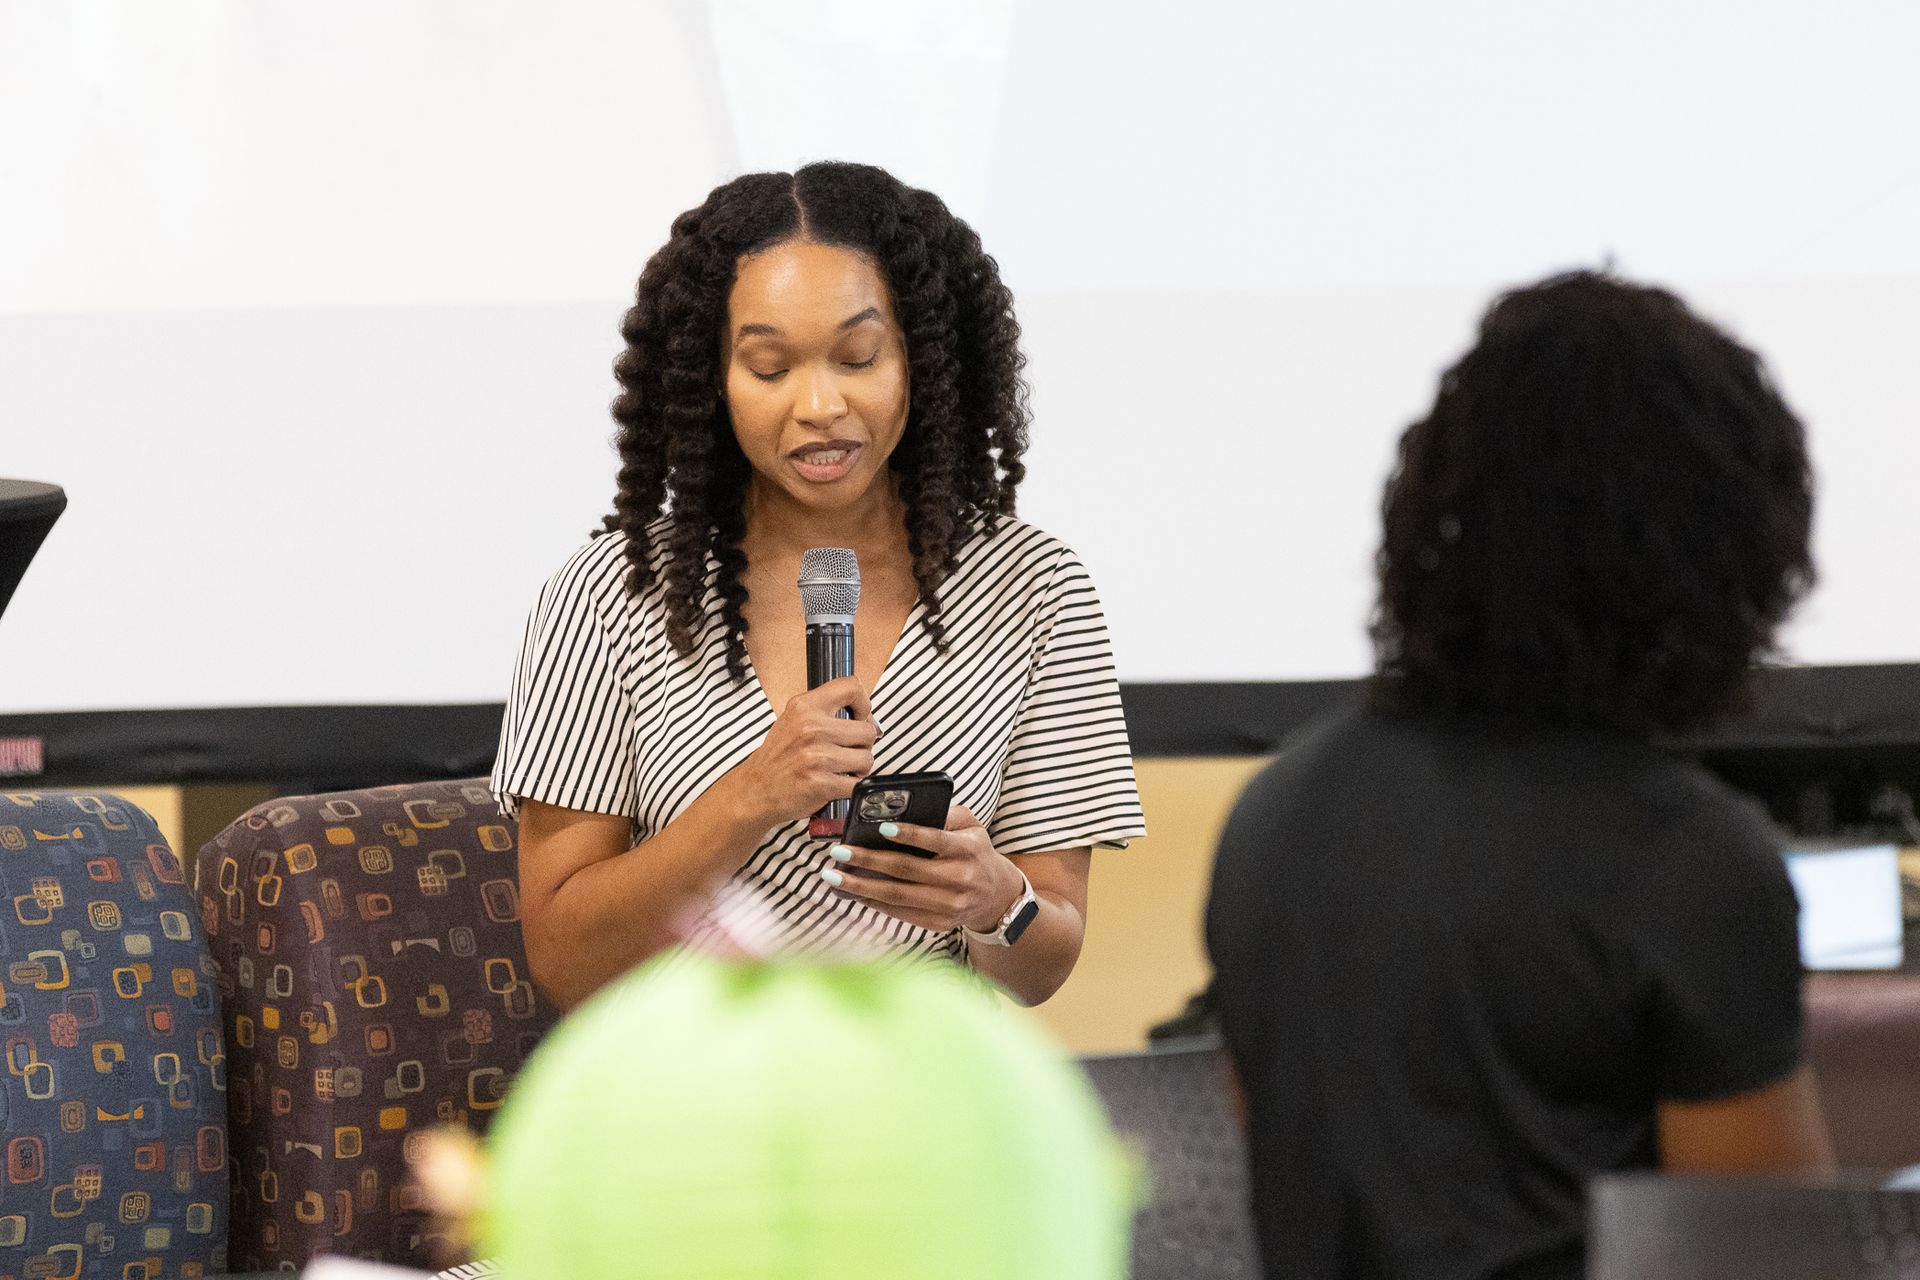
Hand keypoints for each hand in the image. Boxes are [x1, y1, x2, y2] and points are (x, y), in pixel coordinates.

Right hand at [727, 677, 876, 828]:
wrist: (754, 790)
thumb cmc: (776, 758)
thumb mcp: (793, 720)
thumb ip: (825, 712)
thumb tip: (866, 716)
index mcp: (805, 707)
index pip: (852, 688)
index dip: (864, 704)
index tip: (861, 716)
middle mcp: (811, 728)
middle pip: (867, 730)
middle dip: (863, 745)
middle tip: (848, 751)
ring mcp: (816, 756)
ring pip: (866, 758)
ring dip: (859, 768)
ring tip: (841, 768)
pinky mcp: (821, 783)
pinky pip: (857, 784)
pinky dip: (852, 787)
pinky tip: (838, 783)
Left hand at [820, 804, 1024, 933]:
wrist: (995, 895)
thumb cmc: (974, 851)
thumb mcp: (971, 825)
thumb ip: (947, 813)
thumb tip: (907, 810)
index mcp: (967, 849)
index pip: (935, 840)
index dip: (908, 834)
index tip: (880, 827)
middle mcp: (960, 879)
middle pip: (907, 870)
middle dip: (868, 860)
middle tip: (839, 851)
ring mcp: (949, 905)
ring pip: (898, 896)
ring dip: (861, 886)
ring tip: (834, 877)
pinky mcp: (939, 923)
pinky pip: (900, 913)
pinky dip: (874, 903)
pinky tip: (853, 892)